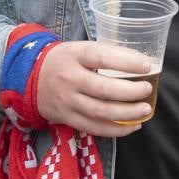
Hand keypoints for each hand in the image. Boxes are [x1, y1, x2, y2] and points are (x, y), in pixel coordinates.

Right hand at [34, 40, 154, 137]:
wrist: (30, 78)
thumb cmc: (65, 61)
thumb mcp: (81, 48)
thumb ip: (108, 54)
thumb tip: (142, 63)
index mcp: (75, 55)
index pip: (103, 58)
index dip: (127, 63)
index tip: (147, 67)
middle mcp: (70, 79)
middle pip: (103, 89)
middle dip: (131, 92)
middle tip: (147, 89)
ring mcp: (67, 101)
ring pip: (100, 112)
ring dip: (127, 113)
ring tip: (145, 109)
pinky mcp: (67, 118)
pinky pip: (94, 128)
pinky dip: (116, 130)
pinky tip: (132, 125)